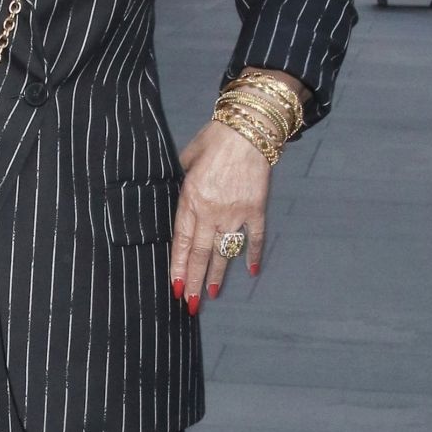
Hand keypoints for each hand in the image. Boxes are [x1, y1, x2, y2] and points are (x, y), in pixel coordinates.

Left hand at [170, 120, 270, 307]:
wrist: (248, 128)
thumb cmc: (215, 139)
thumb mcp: (187, 158)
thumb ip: (182, 182)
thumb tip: (181, 196)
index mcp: (190, 199)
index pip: (182, 241)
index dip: (179, 266)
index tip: (175, 287)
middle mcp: (212, 211)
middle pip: (202, 253)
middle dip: (195, 281)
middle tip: (190, 304)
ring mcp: (235, 212)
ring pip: (225, 251)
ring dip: (218, 275)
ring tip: (212, 295)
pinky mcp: (256, 208)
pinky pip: (255, 237)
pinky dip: (254, 254)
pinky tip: (251, 271)